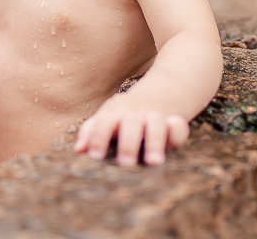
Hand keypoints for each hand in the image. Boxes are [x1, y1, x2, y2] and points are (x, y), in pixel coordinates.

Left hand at [72, 93, 189, 165]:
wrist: (159, 93)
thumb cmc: (124, 115)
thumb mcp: (107, 118)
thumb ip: (91, 132)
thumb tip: (77, 150)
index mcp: (115, 111)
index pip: (104, 122)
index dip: (98, 137)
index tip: (94, 156)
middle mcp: (136, 112)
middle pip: (131, 123)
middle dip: (128, 142)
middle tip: (125, 163)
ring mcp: (156, 116)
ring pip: (156, 124)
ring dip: (154, 142)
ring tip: (153, 162)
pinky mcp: (174, 121)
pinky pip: (178, 125)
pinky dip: (177, 131)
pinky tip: (175, 144)